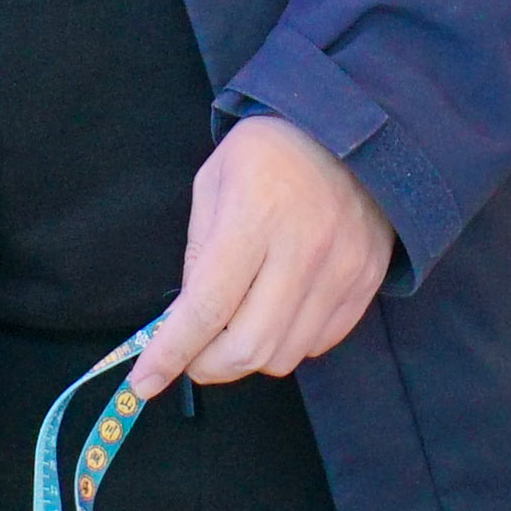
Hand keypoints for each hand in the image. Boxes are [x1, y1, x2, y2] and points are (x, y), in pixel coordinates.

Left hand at [129, 111, 393, 400]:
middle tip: (191, 357)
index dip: (171, 353)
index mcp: (254, 217)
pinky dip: (288, 343)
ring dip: (248, 357)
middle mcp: (303, 250)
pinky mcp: (367, 282)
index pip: (208, 307)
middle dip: (207, 367)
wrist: (355, 128)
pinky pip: (320, 343)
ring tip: (235, 328)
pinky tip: (276, 313)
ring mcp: (342, 270)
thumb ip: (199, 251)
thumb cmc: (270, 151)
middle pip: (248, 346)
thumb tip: (187, 319)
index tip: (144, 383)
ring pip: (284, 355)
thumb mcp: (214, 181)